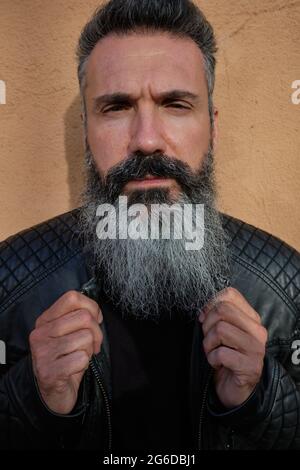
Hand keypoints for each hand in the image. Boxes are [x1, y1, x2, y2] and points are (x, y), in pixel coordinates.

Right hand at [29, 291, 102, 413]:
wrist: (51, 394)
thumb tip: (96, 312)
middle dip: (96, 333)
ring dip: (89, 350)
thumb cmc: (65, 359)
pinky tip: (74, 369)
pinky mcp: (49, 371)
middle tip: (93, 345)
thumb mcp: (67, 334)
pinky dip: (84, 364)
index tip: (95, 320)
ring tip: (79, 357)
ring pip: (86, 338)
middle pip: (84, 317)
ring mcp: (43, 353)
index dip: (91, 306)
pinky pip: (82, 358)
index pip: (72, 297)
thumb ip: (78, 318)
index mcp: (45, 320)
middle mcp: (40, 334)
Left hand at [199, 287, 267, 408]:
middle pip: (222, 309)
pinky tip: (217, 364)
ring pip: (220, 329)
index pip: (230, 294)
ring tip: (213, 353)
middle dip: (207, 325)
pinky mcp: (250, 366)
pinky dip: (212, 359)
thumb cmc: (226, 357)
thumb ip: (218, 316)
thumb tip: (203, 309)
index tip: (205, 318)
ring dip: (208, 344)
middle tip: (209, 340)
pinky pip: (221, 353)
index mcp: (251, 318)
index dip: (210, 304)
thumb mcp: (222, 332)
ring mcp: (255, 348)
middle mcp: (257, 330)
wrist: (236, 389)